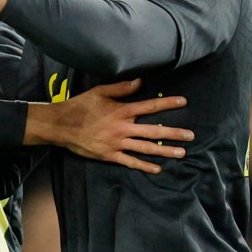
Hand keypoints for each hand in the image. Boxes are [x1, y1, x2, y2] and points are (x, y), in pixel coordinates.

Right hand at [37, 79, 193, 173]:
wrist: (61, 126)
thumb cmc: (80, 106)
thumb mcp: (99, 92)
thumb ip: (121, 88)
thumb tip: (140, 82)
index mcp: (122, 111)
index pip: (150, 107)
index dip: (168, 104)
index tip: (184, 102)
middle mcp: (123, 128)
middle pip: (154, 131)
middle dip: (174, 133)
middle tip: (191, 136)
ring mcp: (117, 143)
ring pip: (146, 148)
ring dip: (165, 151)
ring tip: (181, 153)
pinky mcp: (110, 155)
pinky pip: (130, 162)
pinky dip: (144, 166)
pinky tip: (157, 169)